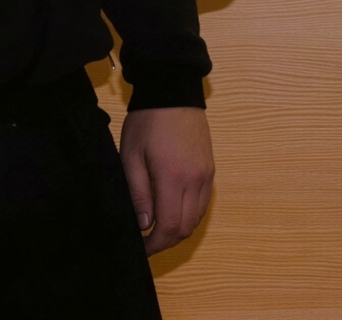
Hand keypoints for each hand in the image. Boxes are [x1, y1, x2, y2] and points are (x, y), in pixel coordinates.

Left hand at [119, 107, 213, 254]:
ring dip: (179, 229)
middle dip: (166, 241)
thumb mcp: (131, 156)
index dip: (155, 245)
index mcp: (173, 178)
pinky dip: (190, 214)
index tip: (142, 248)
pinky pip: (203, 203)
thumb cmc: (148, 121)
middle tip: (148, 242)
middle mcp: (195, 180)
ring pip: (197, 218)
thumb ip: (138, 193)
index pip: (169, 227)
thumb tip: (144, 225)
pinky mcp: (210, 169)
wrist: (173, 92)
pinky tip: (174, 209)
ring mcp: (206, 175)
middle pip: (186, 228)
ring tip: (159, 228)